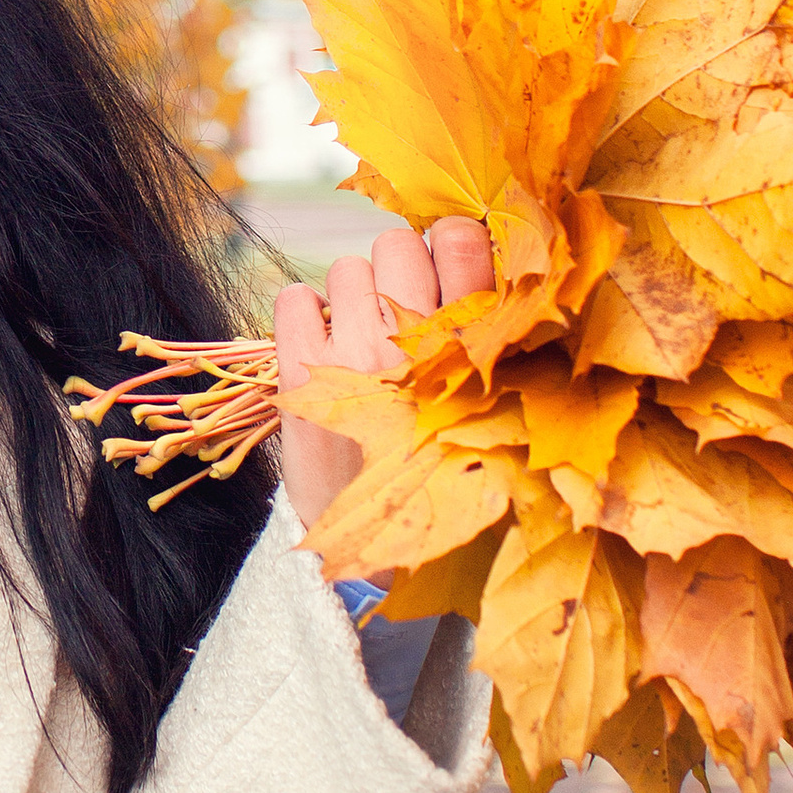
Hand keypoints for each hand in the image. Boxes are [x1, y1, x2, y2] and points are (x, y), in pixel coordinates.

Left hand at [272, 217, 495, 528]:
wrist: (378, 552)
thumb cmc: (446, 472)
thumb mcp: (496, 412)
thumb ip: (499, 345)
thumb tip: (493, 262)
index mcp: (477, 353)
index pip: (465, 240)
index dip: (452, 242)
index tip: (447, 267)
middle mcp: (417, 348)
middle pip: (400, 242)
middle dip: (401, 264)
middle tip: (402, 306)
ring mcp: (354, 359)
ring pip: (347, 268)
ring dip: (354, 294)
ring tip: (364, 336)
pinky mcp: (299, 378)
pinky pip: (294, 298)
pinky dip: (304, 312)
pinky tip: (323, 345)